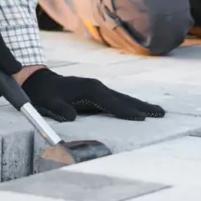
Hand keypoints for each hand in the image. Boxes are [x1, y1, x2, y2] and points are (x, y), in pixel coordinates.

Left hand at [22, 68, 165, 122]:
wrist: (39, 81)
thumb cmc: (45, 94)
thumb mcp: (49, 102)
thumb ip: (60, 109)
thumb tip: (71, 117)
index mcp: (90, 89)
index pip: (112, 102)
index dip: (127, 111)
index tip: (142, 118)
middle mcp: (97, 86)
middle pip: (123, 98)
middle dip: (142, 106)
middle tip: (161, 113)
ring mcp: (97, 88)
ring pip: (122, 98)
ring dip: (138, 105)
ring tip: (157, 112)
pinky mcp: (96, 92)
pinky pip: (116, 100)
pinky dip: (129, 104)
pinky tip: (136, 110)